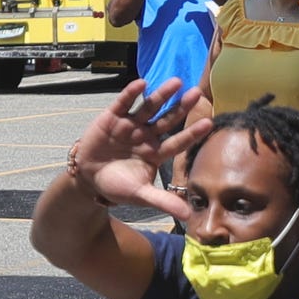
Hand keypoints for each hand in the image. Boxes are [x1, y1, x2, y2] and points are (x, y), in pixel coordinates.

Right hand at [67, 77, 212, 221]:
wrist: (89, 178)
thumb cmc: (118, 186)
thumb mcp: (141, 195)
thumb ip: (163, 201)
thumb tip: (187, 216)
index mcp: (156, 153)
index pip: (178, 142)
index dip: (192, 133)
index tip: (208, 123)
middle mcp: (146, 135)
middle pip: (167, 119)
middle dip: (181, 107)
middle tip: (197, 92)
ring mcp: (130, 125)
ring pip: (149, 107)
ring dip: (162, 95)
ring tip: (176, 82)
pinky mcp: (112, 117)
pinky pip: (123, 103)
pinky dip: (131, 94)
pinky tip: (142, 83)